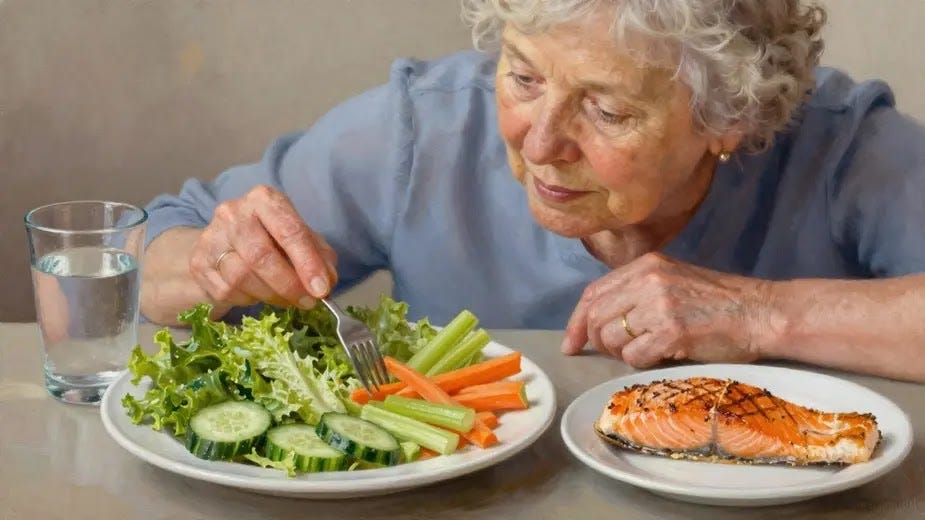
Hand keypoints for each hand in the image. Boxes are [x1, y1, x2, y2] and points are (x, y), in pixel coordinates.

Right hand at [188, 185, 337, 313]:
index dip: (307, 263)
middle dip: (289, 285)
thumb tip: (326, 282)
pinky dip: (249, 299)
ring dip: (271, 295)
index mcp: (264, 200)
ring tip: (287, 299)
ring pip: (242, 277)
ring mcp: (211, 237)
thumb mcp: (300, 238)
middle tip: (308, 301)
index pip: (289, 230)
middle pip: (261, 256)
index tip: (321, 289)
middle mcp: (233, 213)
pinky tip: (258, 293)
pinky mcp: (198, 263)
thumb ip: (318, 257)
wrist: (225, 243)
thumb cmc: (271, 239)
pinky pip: (227, 291)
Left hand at [561, 252, 770, 367]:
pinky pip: (633, 356)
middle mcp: (648, 280)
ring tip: (647, 350)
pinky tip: (661, 356)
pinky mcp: (671, 332)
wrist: (760, 313)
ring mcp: (659, 306)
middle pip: (596, 317)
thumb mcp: (671, 281)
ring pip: (611, 338)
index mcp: (645, 265)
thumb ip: (636, 293)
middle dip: (598, 342)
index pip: (593, 293)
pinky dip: (641, 362)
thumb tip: (597, 321)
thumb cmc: (717, 303)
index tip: (571, 344)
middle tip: (615, 352)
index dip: (576, 321)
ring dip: (622, 353)